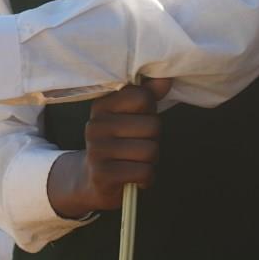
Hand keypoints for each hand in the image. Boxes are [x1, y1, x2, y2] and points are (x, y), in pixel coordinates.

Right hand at [47, 78, 170, 217]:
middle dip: (154, 140)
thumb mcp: (130, 116)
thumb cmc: (120, 142)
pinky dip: (147, 178)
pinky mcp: (102, 175)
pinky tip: (136, 178)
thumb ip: (147, 95)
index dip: (150, 112)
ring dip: (151, 160)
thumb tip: (165, 78)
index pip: (143, 97)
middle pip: (152, 125)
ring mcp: (97, 150)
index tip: (139, 121)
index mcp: (102, 105)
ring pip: (150, 150)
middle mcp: (96, 124)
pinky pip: (144, 172)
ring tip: (136, 162)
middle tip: (138, 146)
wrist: (92, 181)